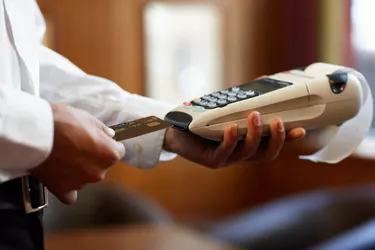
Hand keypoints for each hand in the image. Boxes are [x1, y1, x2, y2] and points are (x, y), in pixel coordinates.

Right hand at [30, 103, 124, 203]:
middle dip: (94, 157)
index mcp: (110, 154)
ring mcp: (82, 183)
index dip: (109, 145)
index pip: (118, 152)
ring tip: (64, 157)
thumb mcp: (87, 118)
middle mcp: (99, 172)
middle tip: (78, 146)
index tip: (100, 141)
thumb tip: (109, 135)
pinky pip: (70, 194)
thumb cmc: (63, 122)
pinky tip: (62, 177)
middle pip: (102, 165)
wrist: (35, 134)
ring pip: (87, 177)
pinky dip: (68, 187)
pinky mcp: (64, 189)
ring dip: (80, 170)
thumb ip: (101, 129)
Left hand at [162, 111, 304, 168]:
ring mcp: (227, 158)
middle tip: (278, 120)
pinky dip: (231, 140)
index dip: (287, 139)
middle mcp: (241, 153)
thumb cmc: (205, 118)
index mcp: (248, 143)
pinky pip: (225, 153)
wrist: (176, 129)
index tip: (301, 129)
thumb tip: (264, 78)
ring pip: (248, 153)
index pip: (272, 144)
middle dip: (276, 139)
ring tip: (254, 115)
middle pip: (266, 154)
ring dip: (254, 135)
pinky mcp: (211, 160)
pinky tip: (232, 127)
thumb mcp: (228, 106)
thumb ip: (246, 97)